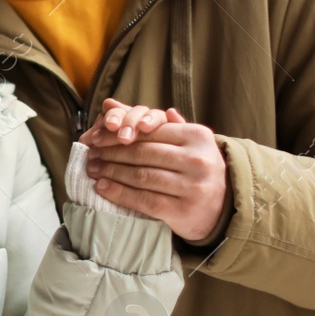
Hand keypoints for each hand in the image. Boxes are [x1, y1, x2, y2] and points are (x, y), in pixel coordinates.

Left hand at [81, 100, 228, 241]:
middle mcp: (197, 160)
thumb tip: (113, 104)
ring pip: (140, 176)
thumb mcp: (189, 141)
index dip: (119, 133)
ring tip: (93, 169)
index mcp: (198, 137)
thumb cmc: (197, 168)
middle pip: (143, 153)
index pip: (150, 132)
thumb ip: (161, 123)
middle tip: (92, 153)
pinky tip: (102, 187)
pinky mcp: (182, 211)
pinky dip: (119, 193)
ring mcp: (192, 187)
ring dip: (111, 172)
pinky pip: (143, 200)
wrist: (222, 207)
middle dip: (111, 153)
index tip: (97, 136)